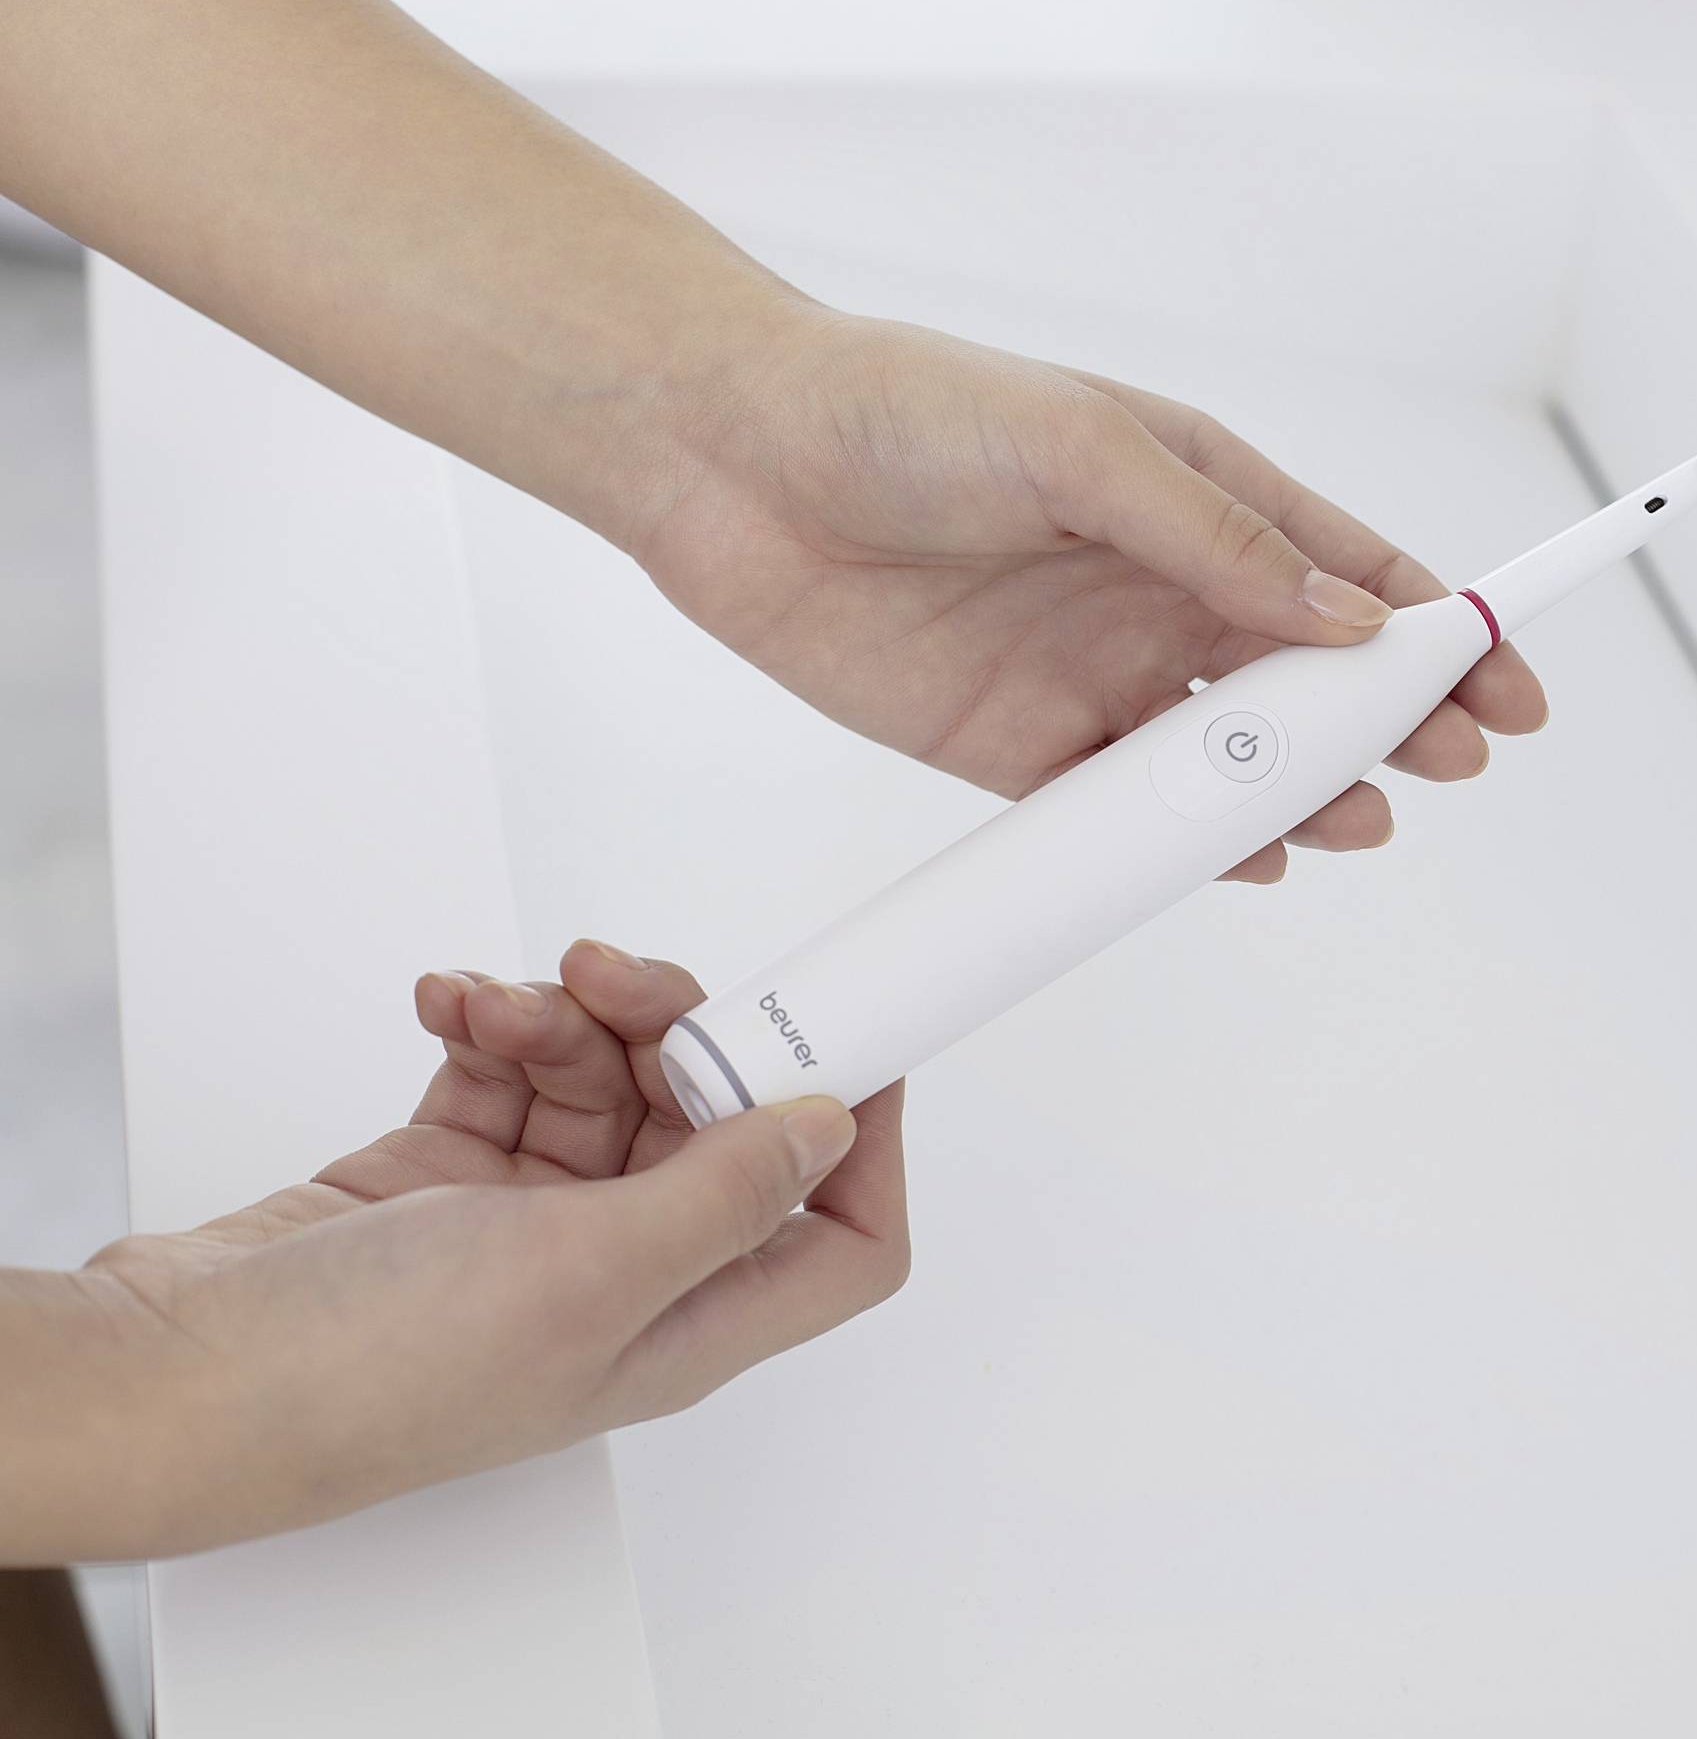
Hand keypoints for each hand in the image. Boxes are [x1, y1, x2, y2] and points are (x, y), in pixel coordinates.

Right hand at [11, 943, 903, 1562]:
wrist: (177, 1370)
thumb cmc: (368, 1372)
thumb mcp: (588, 1274)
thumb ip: (725, 1195)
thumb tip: (834, 1130)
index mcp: (689, 1319)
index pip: (842, 1234)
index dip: (863, 1135)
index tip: (838, 1031)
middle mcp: (628, 1273)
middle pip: (724, 1122)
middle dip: (681, 1029)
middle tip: (620, 980)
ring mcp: (539, 1224)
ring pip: (613, 1078)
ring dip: (566, 1019)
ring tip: (500, 1006)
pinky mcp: (457, 1177)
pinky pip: (519, 1070)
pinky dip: (495, 1026)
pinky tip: (450, 1010)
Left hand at [630, 309, 1547, 882]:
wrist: (730, 464)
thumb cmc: (903, 410)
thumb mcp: (1081, 445)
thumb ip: (1215, 540)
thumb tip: (1348, 620)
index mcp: (1197, 492)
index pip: (1350, 570)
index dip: (1441, 626)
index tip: (1508, 681)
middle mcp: (1161, 587)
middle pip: (1312, 678)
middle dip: (1394, 725)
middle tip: (1453, 767)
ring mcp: (1095, 671)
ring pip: (1232, 758)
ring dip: (1302, 794)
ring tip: (1356, 823)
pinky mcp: (1018, 745)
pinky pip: (1126, 815)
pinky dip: (1189, 848)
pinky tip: (1243, 862)